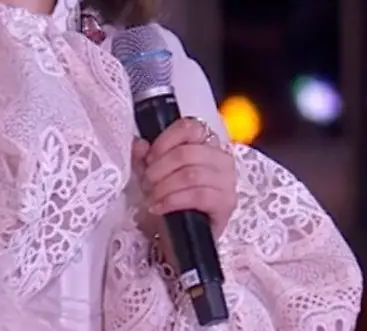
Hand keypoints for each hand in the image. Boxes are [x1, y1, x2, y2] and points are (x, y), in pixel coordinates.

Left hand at [133, 117, 236, 239]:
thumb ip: (146, 158)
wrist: (181, 238)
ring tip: (152, 197)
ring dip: (164, 186)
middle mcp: (222, 158)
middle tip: (146, 183)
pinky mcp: (226, 203)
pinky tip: (160, 207)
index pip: (190, 127)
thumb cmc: (172, 203)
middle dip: (159, 169)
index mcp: (207, 144)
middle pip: (186, 152)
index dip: (164, 141)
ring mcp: (227, 181)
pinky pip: (198, 196)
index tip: (149, 158)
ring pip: (191, 174)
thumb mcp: (154, 176)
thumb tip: (139, 145)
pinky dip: (173, 200)